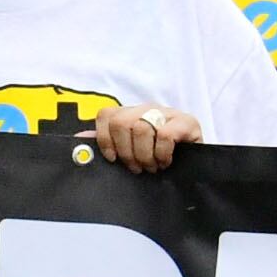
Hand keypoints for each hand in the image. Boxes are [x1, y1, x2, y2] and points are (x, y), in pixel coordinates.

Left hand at [85, 103, 206, 174]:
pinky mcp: (187, 122)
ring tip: (152, 167)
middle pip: (121, 122)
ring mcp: (167, 112)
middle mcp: (147, 108)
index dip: (104, 139)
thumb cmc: (159, 155)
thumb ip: (107, 142)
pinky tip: (165, 162)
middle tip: (136, 168)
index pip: (106, 114)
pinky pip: (165, 135)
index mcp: (130, 112)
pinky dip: (162, 154)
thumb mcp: (132, 149)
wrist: (197, 160)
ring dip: (144, 156)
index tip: (112, 159)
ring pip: (141, 128)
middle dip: (126, 152)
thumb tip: (79, 139)